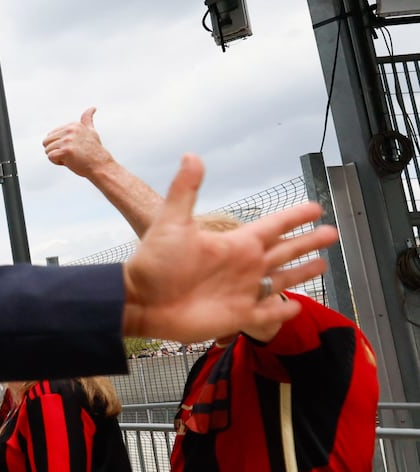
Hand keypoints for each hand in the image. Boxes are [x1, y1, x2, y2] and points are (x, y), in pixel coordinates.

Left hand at [42, 107, 112, 178]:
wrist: (100, 165)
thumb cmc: (94, 151)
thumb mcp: (91, 131)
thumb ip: (87, 120)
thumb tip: (92, 108)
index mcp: (73, 125)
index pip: (51, 135)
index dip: (59, 144)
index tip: (73, 147)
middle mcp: (70, 130)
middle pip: (46, 142)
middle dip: (55, 150)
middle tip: (70, 153)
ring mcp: (67, 140)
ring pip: (47, 150)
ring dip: (57, 157)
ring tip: (71, 157)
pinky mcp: (66, 151)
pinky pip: (50, 157)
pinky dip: (57, 162)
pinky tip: (69, 161)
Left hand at [121, 155, 333, 343]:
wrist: (139, 302)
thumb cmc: (154, 263)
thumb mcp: (171, 222)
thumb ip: (185, 190)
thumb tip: (191, 155)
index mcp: (235, 244)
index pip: (275, 226)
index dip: (295, 216)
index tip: (316, 207)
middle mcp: (243, 266)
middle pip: (287, 251)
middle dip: (309, 242)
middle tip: (332, 234)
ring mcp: (242, 292)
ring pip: (281, 280)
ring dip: (303, 273)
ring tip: (324, 265)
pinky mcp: (237, 317)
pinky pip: (266, 314)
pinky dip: (282, 311)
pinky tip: (296, 306)